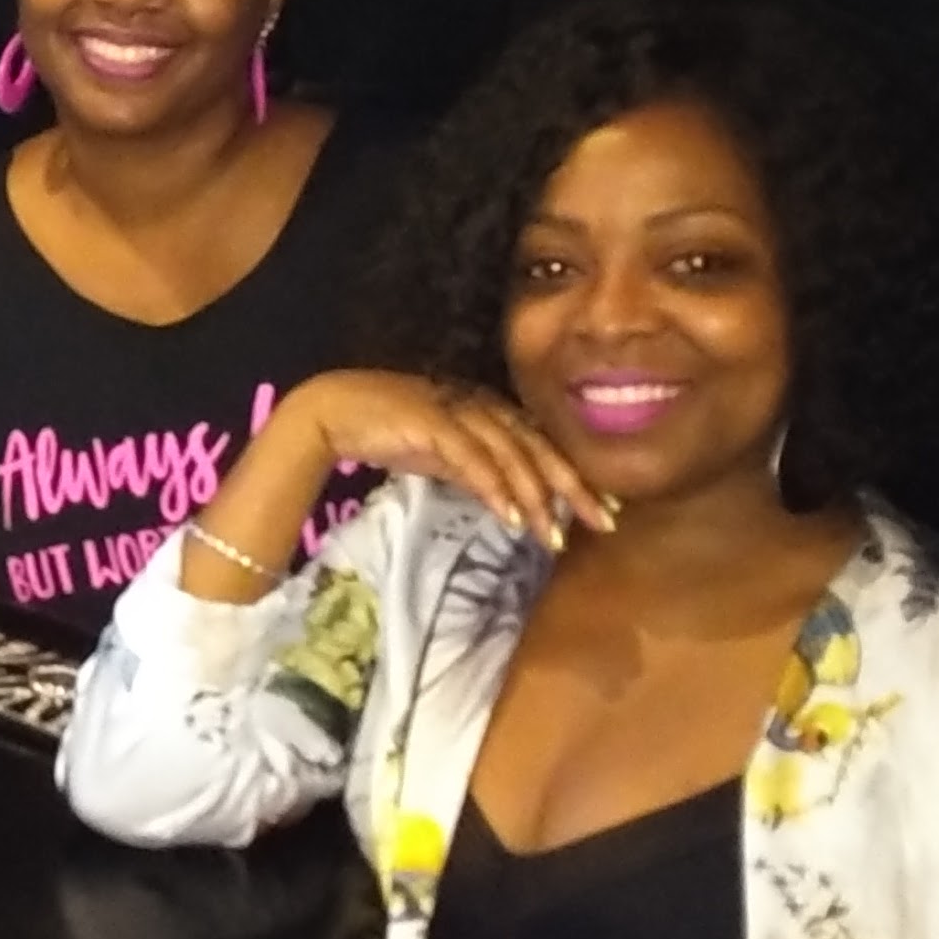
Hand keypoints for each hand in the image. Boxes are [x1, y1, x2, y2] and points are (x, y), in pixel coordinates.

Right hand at [293, 370, 613, 545]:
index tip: (604, 509)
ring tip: (554, 534)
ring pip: (512, 455)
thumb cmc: (389, 429)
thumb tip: (511, 502)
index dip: (575, 477)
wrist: (334, 411)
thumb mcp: (445, 455)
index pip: (543, 445)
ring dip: (535, 496)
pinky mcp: (434, 422)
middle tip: (603, 522)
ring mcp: (458, 411)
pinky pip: (473, 458)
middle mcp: (482, 405)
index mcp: (489, 409)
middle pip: (539, 448)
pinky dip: (495, 487)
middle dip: (573, 488)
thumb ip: (479, 472)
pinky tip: (511, 517)